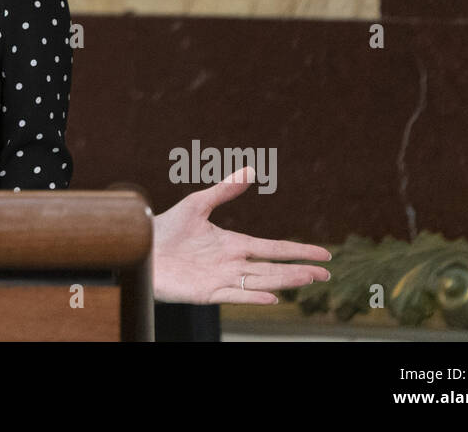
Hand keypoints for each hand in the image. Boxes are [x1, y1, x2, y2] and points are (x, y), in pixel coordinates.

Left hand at [152, 167, 330, 304]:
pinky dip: (253, 296)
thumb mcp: (197, 204)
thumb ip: (223, 190)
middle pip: (273, 269)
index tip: (323, 254)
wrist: (141, 247)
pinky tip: (272, 297)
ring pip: (261, 282)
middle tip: (326, 275)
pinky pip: (234, 295)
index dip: (298, 251)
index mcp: (233, 244)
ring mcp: (221, 279)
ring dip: (285, 281)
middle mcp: (232, 263)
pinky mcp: (206, 292)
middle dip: (300, 271)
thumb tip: (249, 170)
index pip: (273, 249)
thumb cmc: (166, 228)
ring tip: (309, 280)